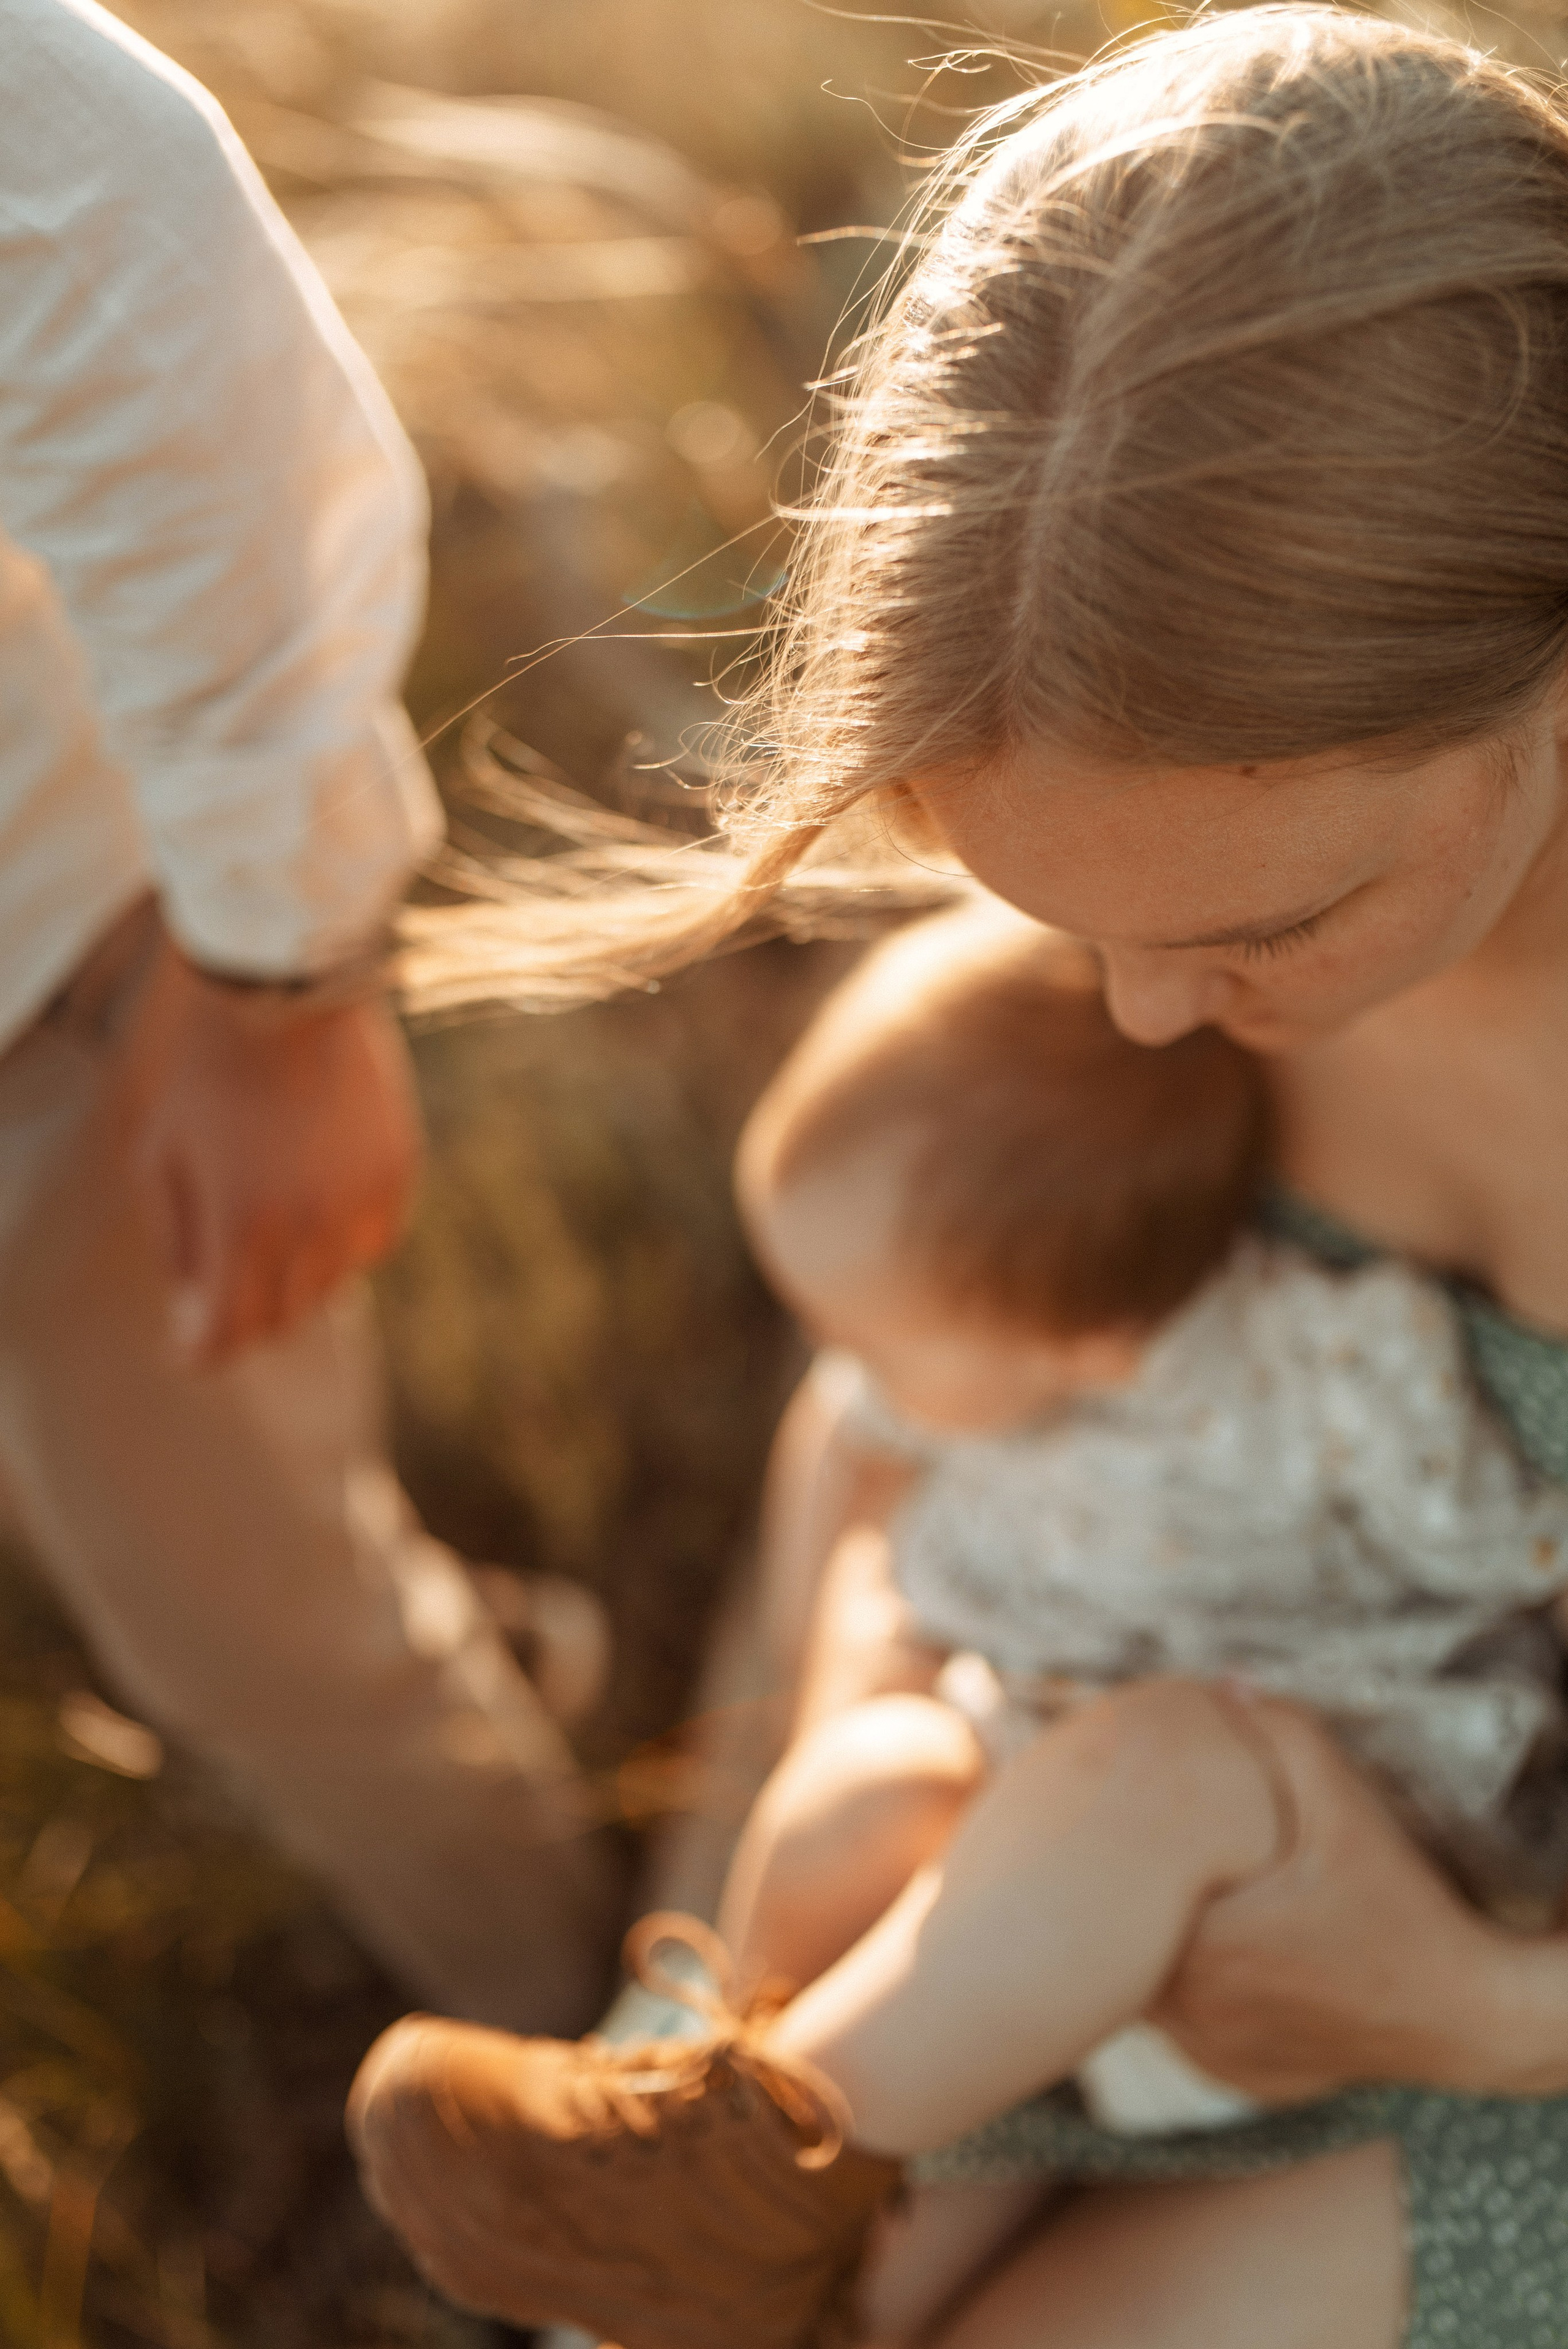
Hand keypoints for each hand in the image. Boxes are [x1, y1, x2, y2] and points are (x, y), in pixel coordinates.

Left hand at [114, 933, 423, 1365]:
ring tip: (273, 1232)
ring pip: (333, 1283)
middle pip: (283, 1316)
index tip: (193, 1348)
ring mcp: (362, 1201)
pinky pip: (374, 1240)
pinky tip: (319, 1204)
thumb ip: (176, 1242)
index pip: (228, 1331)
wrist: (285, 988)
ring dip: (298, 1276)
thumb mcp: (160, 1156)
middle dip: (250, 1315)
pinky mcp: (399, 1173)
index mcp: (242, 1227)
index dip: (206, 1349)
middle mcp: (310, 1228)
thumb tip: (194, 1309)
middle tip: (228, 1294)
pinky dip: (345, 1240)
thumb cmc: (207, 1070)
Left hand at [1150, 1697, 1567, 2101]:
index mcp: (1200, 1943)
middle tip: (1148, 1842)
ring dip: (1156, 1936)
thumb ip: (1283, 1734)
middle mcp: (1191, 2010)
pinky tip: (1226, 1945)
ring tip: (1191, 1889)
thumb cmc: (1402, 1907)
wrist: (1464, 2015)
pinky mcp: (1230, 2073)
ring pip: (1146, 1979)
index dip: (1116, 1842)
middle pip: (1123, 1934)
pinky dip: (1191, 1982)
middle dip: (1130, 1888)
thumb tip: (1224, 1686)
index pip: (1115, 1888)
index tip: (1130, 1812)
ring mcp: (1207, 2051)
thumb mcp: (1346, 1806)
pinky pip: (1183, 2020)